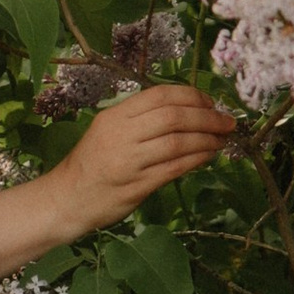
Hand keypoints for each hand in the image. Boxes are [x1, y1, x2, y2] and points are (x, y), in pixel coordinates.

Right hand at [53, 83, 235, 229]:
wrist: (65, 199)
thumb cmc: (91, 164)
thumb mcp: (108, 131)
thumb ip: (141, 120)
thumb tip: (188, 111)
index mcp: (115, 116)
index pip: (160, 95)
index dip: (192, 96)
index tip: (211, 103)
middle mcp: (121, 134)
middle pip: (173, 116)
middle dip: (207, 118)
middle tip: (227, 122)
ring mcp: (128, 161)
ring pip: (177, 142)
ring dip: (207, 140)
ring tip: (221, 140)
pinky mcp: (136, 186)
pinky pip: (175, 168)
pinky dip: (197, 159)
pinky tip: (208, 156)